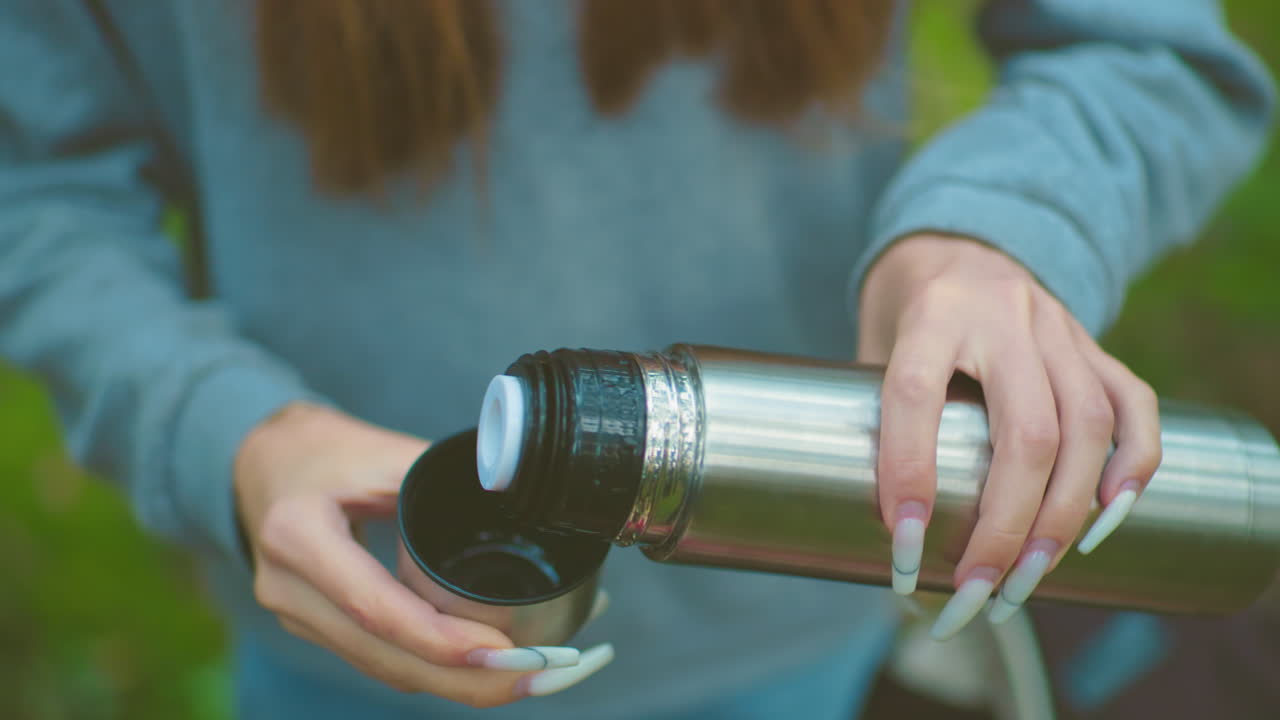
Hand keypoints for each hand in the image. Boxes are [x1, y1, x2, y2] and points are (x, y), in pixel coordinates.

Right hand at [234, 403, 612, 705]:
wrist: (263, 461)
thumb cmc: (324, 450)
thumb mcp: (380, 450)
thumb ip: (442, 472)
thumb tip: (516, 487)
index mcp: (297, 535)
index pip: (374, 607)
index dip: (438, 638)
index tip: (501, 648)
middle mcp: (288, 587)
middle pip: (383, 655)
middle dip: (463, 678)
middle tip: (537, 675)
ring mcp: (296, 614)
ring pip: (383, 667)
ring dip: (454, 683)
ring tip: (525, 677)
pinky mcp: (315, 627)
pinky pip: (377, 659)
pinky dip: (431, 669)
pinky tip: (482, 670)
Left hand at [858, 234, 1160, 638]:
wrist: (960, 238)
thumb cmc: (905, 312)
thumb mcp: (871, 346)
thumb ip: (875, 418)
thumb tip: (884, 535)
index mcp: (931, 312)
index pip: (915, 392)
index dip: (907, 470)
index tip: (900, 547)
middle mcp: (1002, 315)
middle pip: (1025, 429)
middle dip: (1006, 525)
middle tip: (977, 590)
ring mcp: (1058, 328)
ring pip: (1085, 425)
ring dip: (1064, 515)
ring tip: (1030, 577)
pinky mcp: (1095, 345)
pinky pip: (1131, 405)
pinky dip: (1130, 468)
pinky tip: (1106, 520)